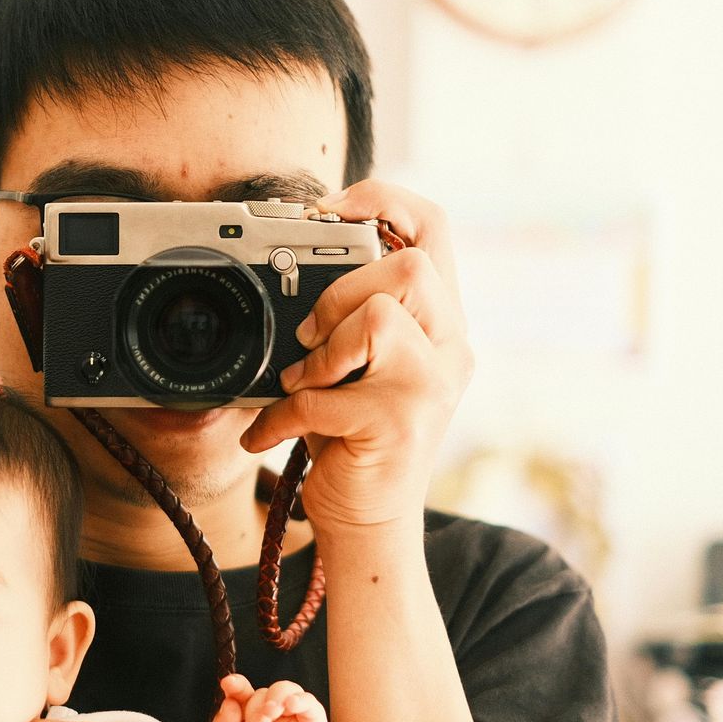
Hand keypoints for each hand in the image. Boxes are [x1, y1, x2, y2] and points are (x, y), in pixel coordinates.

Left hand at [210, 676, 332, 721]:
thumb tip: (229, 700)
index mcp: (248, 717)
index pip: (242, 693)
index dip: (236, 685)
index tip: (228, 683)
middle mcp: (271, 714)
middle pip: (261, 694)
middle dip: (255, 712)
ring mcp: (292, 717)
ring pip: (285, 690)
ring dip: (274, 700)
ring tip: (269, 716)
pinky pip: (309, 703)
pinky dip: (299, 699)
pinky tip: (290, 705)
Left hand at [241, 179, 472, 530]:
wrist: (368, 522)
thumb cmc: (354, 437)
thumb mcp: (358, 365)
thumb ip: (348, 315)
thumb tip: (292, 261)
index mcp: (441, 322)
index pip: (435, 228)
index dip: (384, 199)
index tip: (330, 208)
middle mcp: (450, 348)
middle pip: (409, 266)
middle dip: (342, 291)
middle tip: (311, 337)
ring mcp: (432, 388)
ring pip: (377, 317)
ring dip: (320, 352)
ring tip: (303, 384)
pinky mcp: (400, 426)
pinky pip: (326, 394)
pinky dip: (283, 414)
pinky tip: (273, 430)